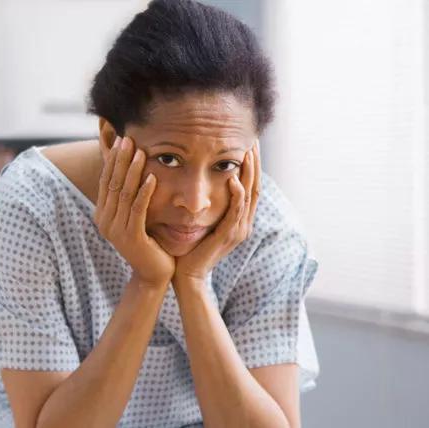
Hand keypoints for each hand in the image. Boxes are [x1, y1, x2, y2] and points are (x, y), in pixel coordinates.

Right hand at [94, 136, 174, 287]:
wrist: (153, 274)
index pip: (106, 181)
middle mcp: (105, 221)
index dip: (113, 160)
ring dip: (133, 171)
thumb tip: (132, 170)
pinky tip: (152, 177)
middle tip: (128, 138)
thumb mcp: (135, 217)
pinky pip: (137, 209)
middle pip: (113, 183)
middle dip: (121, 160)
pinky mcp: (131, 237)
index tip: (122, 140)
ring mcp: (116, 230)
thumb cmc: (148, 243)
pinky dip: (145, 192)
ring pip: (124, 194)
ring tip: (141, 152)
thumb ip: (130, 197)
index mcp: (103, 214)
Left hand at [173, 139, 260, 284]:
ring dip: (249, 173)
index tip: (248, 143)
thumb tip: (201, 181)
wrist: (185, 275)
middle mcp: (243, 223)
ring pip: (249, 196)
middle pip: (255, 187)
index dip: (251, 165)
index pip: (250, 185)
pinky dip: (237, 196)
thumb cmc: (189, 247)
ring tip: (247, 152)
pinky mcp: (228, 237)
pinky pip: (236, 213)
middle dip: (255, 163)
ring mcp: (238, 230)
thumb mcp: (202, 221)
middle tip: (253, 140)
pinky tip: (234, 180)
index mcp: (238, 219)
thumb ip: (207, 204)